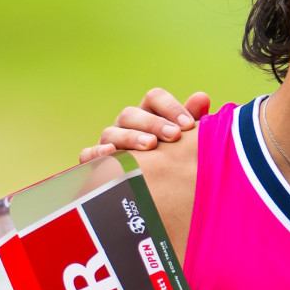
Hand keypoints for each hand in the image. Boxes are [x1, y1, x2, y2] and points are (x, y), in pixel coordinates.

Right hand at [80, 88, 212, 162]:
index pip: (154, 98)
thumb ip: (192, 119)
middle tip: (173, 135)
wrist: (155, 192)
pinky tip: (111, 153)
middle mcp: (126, 125)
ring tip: (150, 145)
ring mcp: (109, 142)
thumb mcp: (185, 141)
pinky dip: (96, 153)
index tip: (188, 124)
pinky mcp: (95, 163)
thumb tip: (201, 97)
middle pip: (132, 113)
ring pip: (111, 132)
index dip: (170, 107)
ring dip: (131, 137)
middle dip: (153, 123)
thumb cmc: (174, 161)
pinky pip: (88, 155)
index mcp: (149, 115)